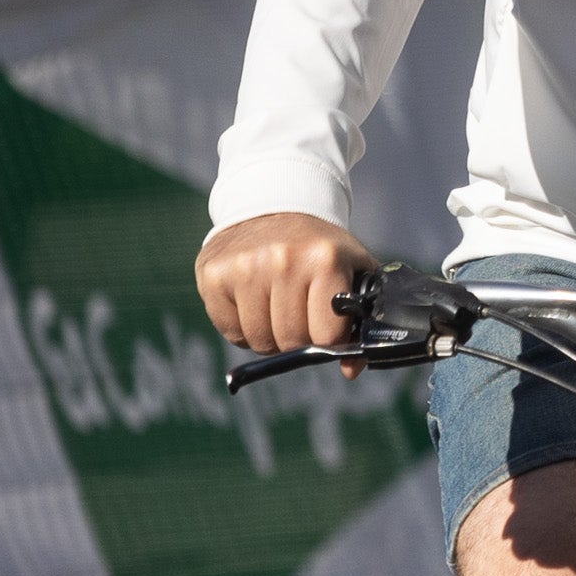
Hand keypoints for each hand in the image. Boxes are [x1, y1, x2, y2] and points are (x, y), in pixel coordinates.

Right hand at [196, 211, 381, 354]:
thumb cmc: (320, 247)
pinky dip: (243, 328)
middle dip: (298, 339)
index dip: (328, 339)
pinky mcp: (214, 275)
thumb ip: (361, 319)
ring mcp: (244, 267)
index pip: (327, 336)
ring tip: (276, 307)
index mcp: (325, 260)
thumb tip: (351, 370)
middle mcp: (283, 261)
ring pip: (259, 340)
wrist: (274, 206)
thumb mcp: (353, 270)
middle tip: (300, 316)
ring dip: (269, 336)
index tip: (326, 326)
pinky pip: (230, 331)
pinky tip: (253, 302)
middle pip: (291, 340)